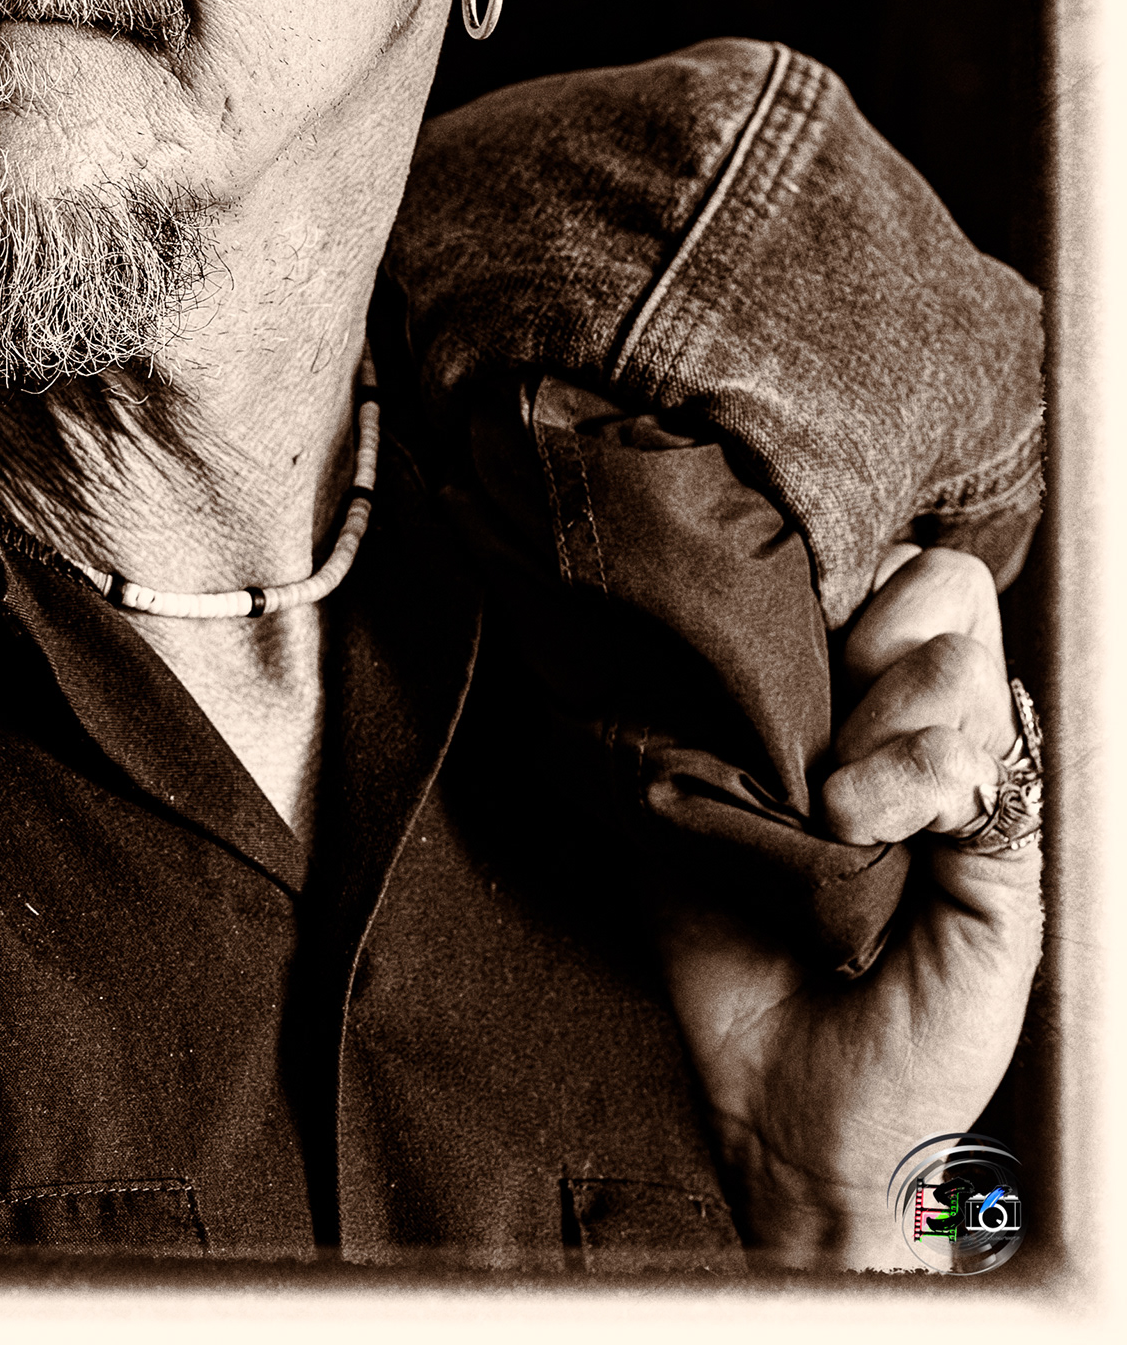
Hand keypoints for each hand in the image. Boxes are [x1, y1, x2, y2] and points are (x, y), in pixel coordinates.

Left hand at [656, 546, 1043, 1268]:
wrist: (779, 1104)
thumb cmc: (729, 951)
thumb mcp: (688, 797)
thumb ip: (696, 699)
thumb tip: (661, 604)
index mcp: (870, 704)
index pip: (897, 565)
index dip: (835, 575)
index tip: (774, 639)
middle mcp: (935, 735)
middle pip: (944, 582)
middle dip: (861, 626)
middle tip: (807, 721)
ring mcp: (979, 799)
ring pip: (956, 665)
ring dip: (868, 724)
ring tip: (822, 804)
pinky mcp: (1009, 869)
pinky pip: (976, 768)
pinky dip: (902, 781)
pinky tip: (852, 828)